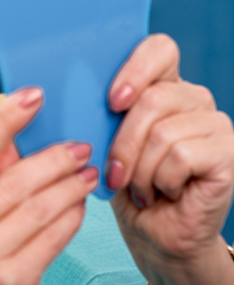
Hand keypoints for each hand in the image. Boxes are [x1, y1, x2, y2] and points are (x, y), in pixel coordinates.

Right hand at [0, 88, 97, 284]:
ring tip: (86, 172)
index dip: (5, 120)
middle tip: (77, 145)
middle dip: (52, 157)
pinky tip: (79, 205)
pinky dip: (71, 217)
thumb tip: (15, 141)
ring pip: (38, 207)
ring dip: (69, 185)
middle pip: (13, 180)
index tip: (32, 95)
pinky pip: (52, 238)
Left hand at [107, 34, 233, 284]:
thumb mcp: (103, 141)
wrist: (154, 236)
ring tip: (141, 186)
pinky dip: (161, 180)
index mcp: (163, 85)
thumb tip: (67, 92)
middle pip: (153, 97)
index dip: (135, 69)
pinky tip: (164, 193)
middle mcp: (194, 99)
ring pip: (164, 131)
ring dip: (140, 169)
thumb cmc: (124, 186)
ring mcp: (216, 124)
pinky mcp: (229, 154)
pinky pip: (181, 155)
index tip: (112, 102)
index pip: (159, 49)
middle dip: (123, 142)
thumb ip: (98, 111)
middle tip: (115, 171)